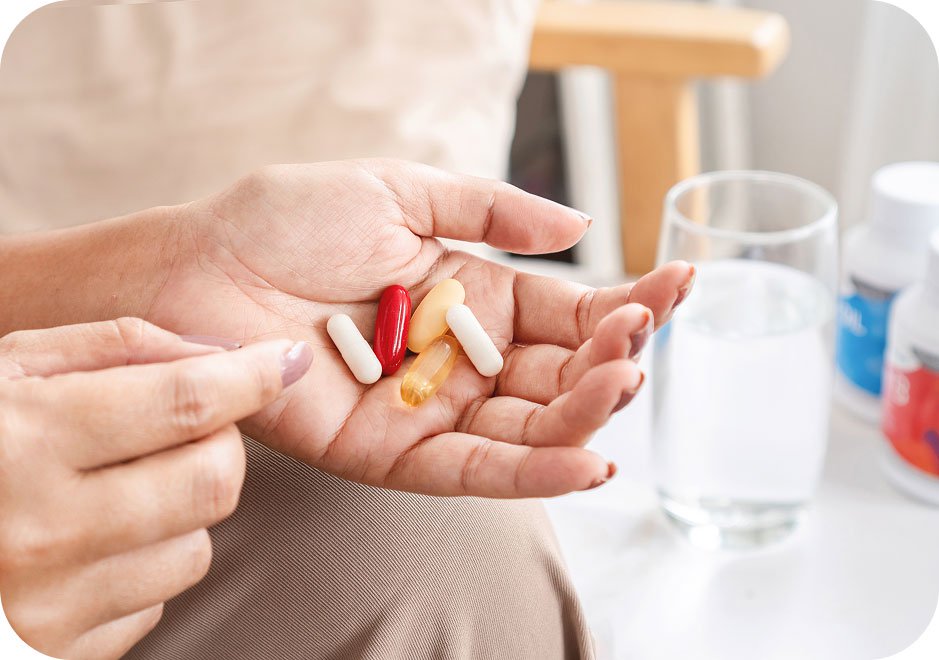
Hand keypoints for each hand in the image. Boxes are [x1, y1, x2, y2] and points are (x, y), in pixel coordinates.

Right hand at [0, 319, 311, 658]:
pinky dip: (147, 563)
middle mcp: (42, 529)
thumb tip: (218, 354)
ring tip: (123, 486)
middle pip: (211, 481)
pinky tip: (98, 539)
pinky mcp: (61, 653)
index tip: (284, 361)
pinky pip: (157, 602)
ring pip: (196, 547)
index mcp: (24, 440)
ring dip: (184, 509)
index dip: (251, 377)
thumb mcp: (7, 367)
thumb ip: (114, 347)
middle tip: (187, 428)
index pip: (183, 404)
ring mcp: (52, 603)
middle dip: (220, 444)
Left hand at [148, 159, 694, 497]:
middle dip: (609, 362)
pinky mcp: (392, 454)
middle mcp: (464, 359)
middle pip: (560, 375)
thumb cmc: (287, 221)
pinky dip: (532, 472)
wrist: (199, 272)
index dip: (625, 303)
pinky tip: (588, 462)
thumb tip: (580, 225)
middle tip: (638, 341)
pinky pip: (473, 468)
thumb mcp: (401, 192)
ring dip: (584, 414)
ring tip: (624, 385)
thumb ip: (492, 211)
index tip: (678, 286)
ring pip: (530, 427)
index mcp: (474, 296)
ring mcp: (432, 409)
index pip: (569, 311)